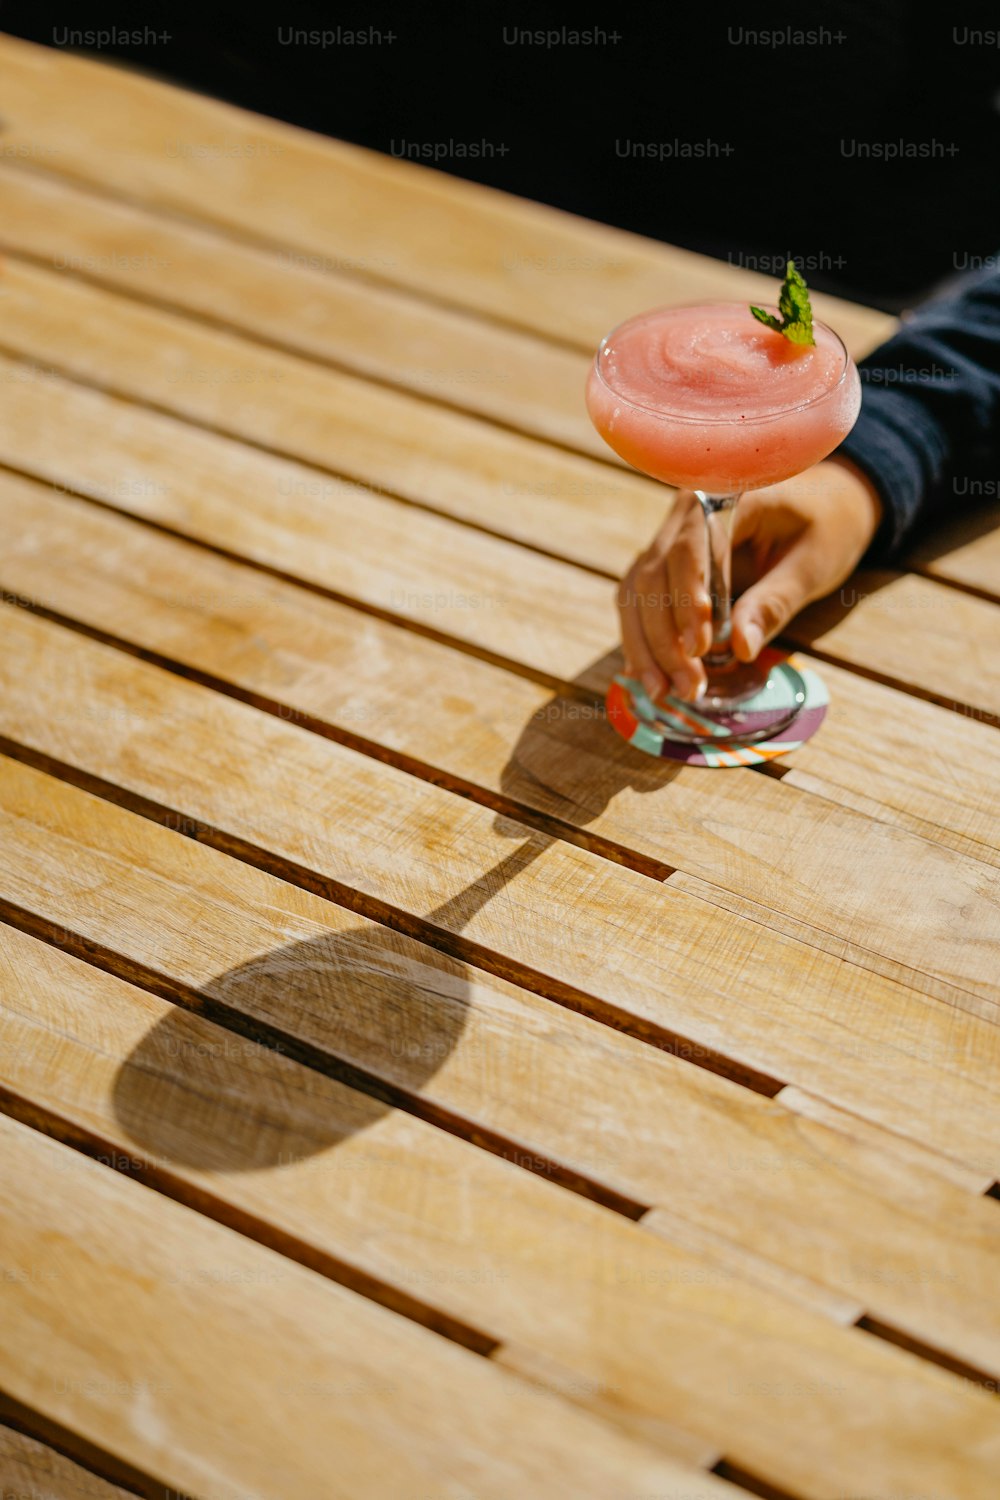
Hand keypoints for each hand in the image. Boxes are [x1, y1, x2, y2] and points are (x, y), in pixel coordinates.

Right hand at [616, 456, 883, 701]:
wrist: (823, 505)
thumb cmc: (824, 528)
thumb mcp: (813, 565)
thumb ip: (774, 602)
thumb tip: (741, 649)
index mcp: (726, 497)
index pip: (691, 550)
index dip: (687, 601)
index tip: (698, 648)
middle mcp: (685, 514)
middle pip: (655, 576)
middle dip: (665, 638)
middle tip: (688, 687)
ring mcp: (670, 538)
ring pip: (637, 592)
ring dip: (646, 645)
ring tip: (662, 691)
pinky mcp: (666, 565)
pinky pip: (639, 601)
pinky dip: (641, 639)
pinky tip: (646, 675)